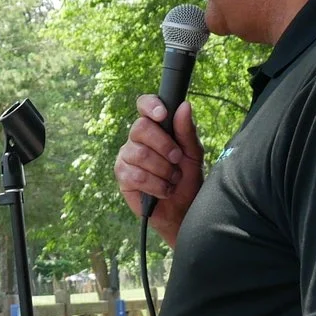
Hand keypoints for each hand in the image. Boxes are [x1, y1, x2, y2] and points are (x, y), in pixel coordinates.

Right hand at [115, 94, 203, 243]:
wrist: (184, 210)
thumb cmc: (188, 180)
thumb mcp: (193, 154)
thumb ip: (187, 131)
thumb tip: (184, 106)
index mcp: (155, 128)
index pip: (144, 105)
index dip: (150, 106)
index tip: (162, 115)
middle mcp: (137, 139)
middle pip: (140, 128)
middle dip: (164, 145)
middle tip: (176, 159)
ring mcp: (127, 156)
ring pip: (139, 153)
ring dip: (163, 170)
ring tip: (172, 179)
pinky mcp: (122, 176)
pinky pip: (136, 175)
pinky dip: (156, 185)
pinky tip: (163, 190)